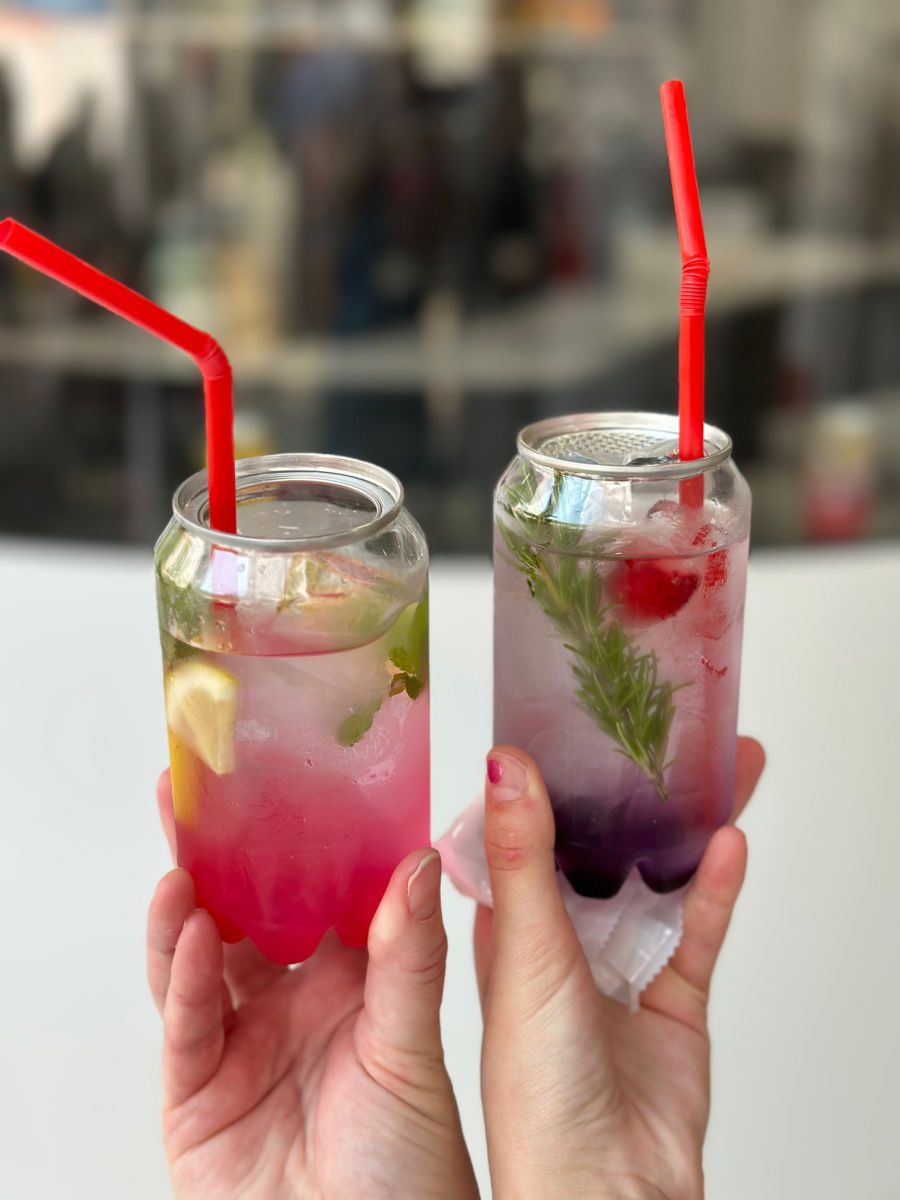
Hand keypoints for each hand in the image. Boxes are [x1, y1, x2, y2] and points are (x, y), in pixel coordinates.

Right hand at [148, 775, 477, 1199]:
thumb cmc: (410, 1171)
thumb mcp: (413, 1048)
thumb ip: (409, 958)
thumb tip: (417, 861)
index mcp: (351, 981)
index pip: (316, 893)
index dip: (298, 840)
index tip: (285, 780)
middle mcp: (292, 1003)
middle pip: (246, 914)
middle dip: (220, 857)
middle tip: (199, 795)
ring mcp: (241, 1042)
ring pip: (203, 957)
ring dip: (189, 907)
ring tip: (185, 858)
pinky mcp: (197, 1089)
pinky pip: (187, 1019)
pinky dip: (182, 973)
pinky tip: (188, 928)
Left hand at [476, 737, 764, 1199]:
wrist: (604, 1185)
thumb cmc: (536, 1085)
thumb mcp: (525, 948)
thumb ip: (523, 855)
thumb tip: (505, 762)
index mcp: (506, 925)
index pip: (523, 832)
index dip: (545, 779)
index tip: (572, 722)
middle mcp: (559, 942)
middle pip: (600, 848)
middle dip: (632, 796)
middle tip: (665, 737)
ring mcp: (616, 969)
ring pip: (654, 880)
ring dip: (682, 830)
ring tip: (719, 770)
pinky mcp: (669, 1000)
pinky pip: (694, 930)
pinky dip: (711, 890)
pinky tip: (727, 843)